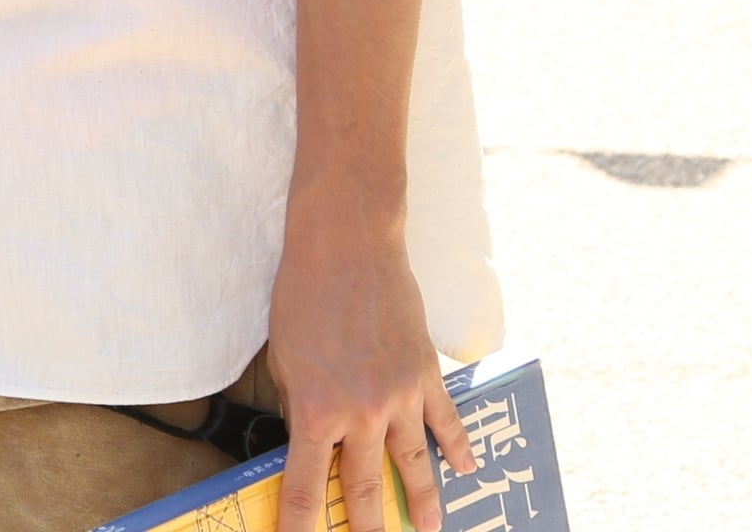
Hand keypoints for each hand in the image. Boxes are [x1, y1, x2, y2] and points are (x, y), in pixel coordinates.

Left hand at [265, 214, 472, 531]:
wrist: (347, 248)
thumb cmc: (303, 296)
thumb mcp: (283, 358)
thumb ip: (296, 403)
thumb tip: (308, 435)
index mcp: (315, 412)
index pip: (306, 486)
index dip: (300, 524)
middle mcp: (361, 414)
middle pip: (366, 488)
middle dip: (368, 528)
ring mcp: (400, 398)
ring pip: (415, 466)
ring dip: (423, 503)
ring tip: (428, 530)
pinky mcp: (425, 375)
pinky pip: (446, 422)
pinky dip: (458, 447)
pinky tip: (468, 469)